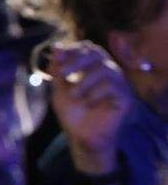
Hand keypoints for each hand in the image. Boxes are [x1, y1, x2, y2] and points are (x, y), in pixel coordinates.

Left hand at [45, 41, 133, 176]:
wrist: (81, 137)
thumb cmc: (72, 112)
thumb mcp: (59, 88)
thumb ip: (58, 69)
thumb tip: (56, 47)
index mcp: (94, 67)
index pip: (88, 48)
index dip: (72, 50)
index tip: (57, 57)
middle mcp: (109, 72)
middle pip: (97, 53)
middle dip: (76, 61)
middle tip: (61, 74)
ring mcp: (120, 85)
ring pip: (105, 69)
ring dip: (84, 80)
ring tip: (74, 95)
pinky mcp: (127, 98)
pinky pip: (114, 86)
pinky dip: (96, 92)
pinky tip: (88, 103)